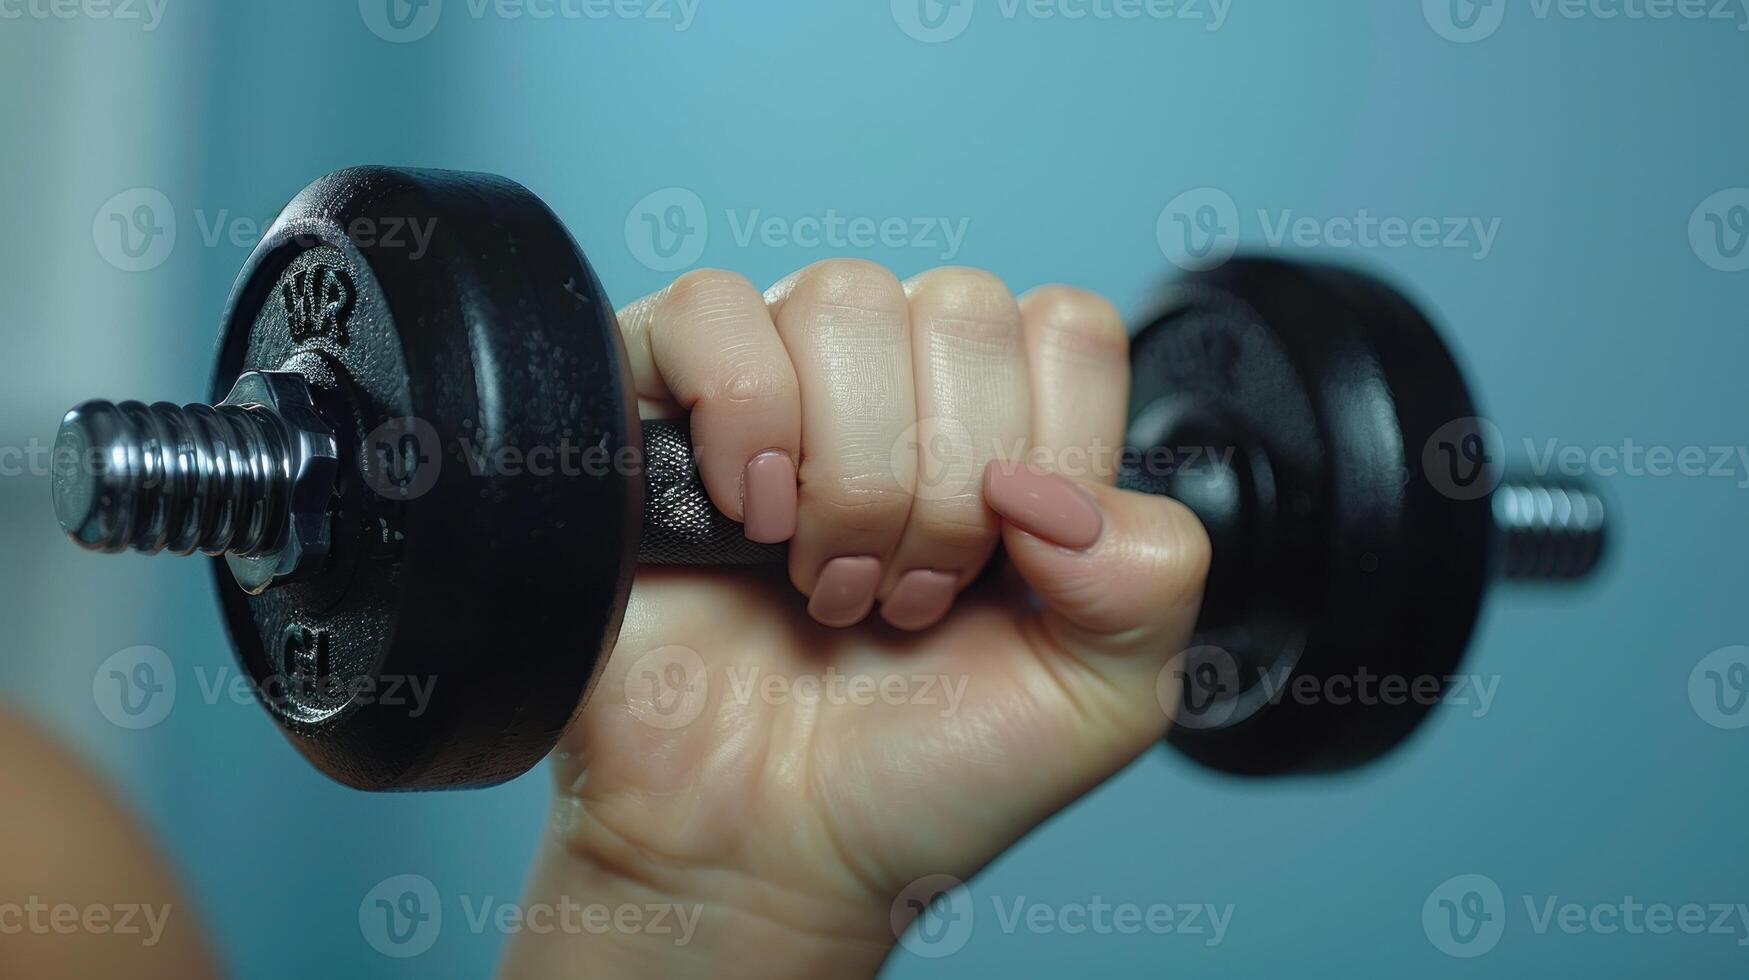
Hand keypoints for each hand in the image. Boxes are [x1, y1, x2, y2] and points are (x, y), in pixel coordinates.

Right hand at [501, 262, 1209, 978]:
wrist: (767, 852)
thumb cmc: (916, 772)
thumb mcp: (1104, 696)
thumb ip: (1154, 572)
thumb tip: (1051, 485)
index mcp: (1008, 428)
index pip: (1068, 327)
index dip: (1046, 449)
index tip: (1000, 567)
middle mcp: (897, 385)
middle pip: (962, 309)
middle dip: (942, 487)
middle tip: (902, 597)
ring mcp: (779, 381)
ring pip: (847, 301)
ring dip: (847, 474)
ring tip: (824, 582)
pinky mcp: (656, 396)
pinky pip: (707, 310)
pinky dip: (743, 418)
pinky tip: (746, 518)